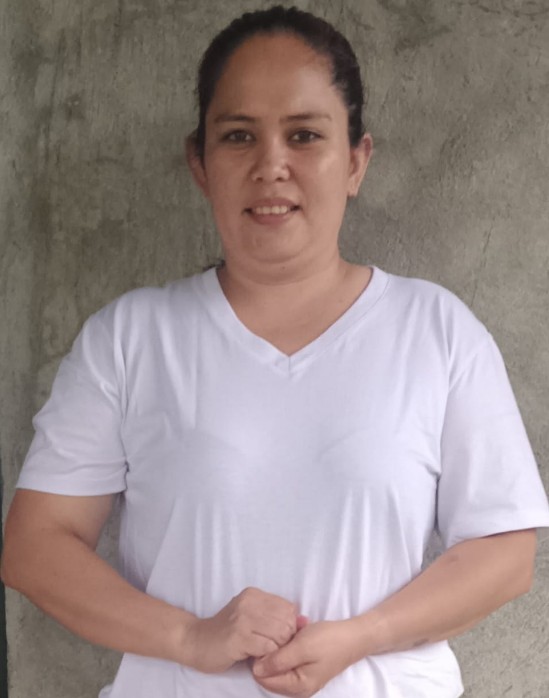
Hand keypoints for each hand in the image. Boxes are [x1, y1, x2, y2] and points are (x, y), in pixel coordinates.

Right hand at [183, 587, 299, 673]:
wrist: (196, 642)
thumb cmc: (226, 632)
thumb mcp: (251, 618)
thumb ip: (275, 618)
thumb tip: (305, 621)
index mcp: (254, 594)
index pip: (288, 608)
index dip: (288, 626)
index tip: (277, 637)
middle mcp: (249, 602)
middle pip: (286, 621)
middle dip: (285, 639)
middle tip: (271, 647)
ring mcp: (243, 618)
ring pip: (280, 634)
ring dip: (276, 649)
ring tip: (264, 652)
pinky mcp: (238, 637)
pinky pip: (268, 647)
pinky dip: (267, 655)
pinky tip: (256, 656)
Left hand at [252, 619, 361, 696]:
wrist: (353, 636)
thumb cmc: (328, 640)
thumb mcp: (301, 647)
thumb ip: (278, 661)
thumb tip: (256, 670)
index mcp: (297, 687)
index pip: (265, 680)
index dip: (260, 659)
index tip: (265, 639)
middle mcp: (298, 688)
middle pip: (271, 674)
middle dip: (272, 653)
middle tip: (281, 633)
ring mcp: (303, 679)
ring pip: (279, 665)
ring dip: (281, 648)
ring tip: (291, 632)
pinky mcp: (306, 668)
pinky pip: (288, 660)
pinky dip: (288, 646)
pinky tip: (296, 633)